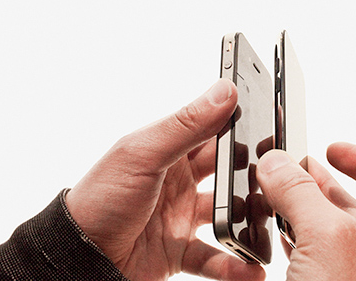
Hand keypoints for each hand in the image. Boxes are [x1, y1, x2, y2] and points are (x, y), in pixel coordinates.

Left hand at [66, 79, 264, 280]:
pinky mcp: (180, 250)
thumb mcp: (142, 154)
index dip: (242, 126)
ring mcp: (181, 216)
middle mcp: (179, 181)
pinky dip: (235, 264)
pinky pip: (216, 257)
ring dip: (249, 221)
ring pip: (228, 215)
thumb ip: (186, 125)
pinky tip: (251, 268)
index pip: (214, 131)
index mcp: (169, 150)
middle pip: (228, 173)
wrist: (76, 260)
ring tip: (271, 224)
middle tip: (279, 180)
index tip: (272, 125)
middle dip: (253, 176)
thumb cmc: (99, 200)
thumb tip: (225, 91)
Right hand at [256, 143, 355, 280]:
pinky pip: (308, 259)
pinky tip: (270, 233)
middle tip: (294, 167)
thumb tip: (280, 164)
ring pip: (327, 234)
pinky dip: (288, 238)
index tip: (334, 149)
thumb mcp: (331, 242)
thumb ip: (304, 195)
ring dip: (301, 209)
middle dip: (323, 183)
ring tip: (275, 191)